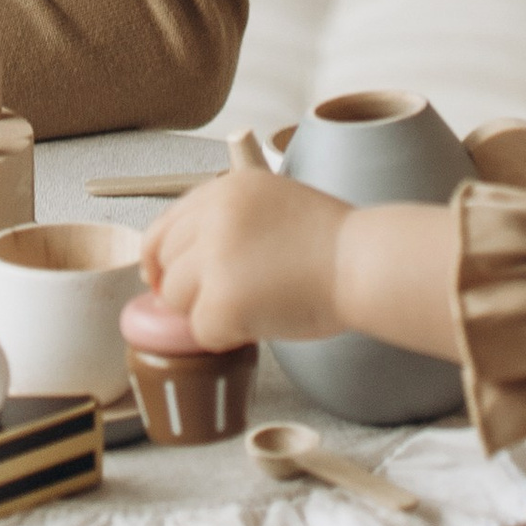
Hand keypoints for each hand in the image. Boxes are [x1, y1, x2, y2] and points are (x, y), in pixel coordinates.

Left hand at [144, 159, 350, 347]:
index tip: (161, 275)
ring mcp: (214, 257)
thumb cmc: (332, 245)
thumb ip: (227, 222)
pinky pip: (201, 330)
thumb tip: (179, 262)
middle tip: (226, 300)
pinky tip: (262, 320)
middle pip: (166, 262)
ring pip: (177, 298)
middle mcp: (213, 216)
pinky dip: (227, 336)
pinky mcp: (220, 300)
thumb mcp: (273, 204)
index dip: (161, 256)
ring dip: (207, 311)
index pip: (166, 224)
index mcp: (226, 189)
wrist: (363, 263)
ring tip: (254, 306)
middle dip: (188, 288)